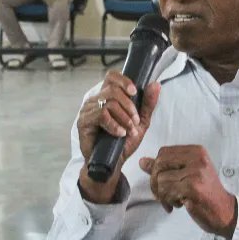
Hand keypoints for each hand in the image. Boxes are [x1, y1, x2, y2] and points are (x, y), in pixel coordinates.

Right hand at [77, 71, 160, 203]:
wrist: (112, 163)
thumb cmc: (123, 142)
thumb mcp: (140, 122)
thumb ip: (147, 104)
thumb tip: (155, 84)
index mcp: (107, 96)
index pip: (111, 77)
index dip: (123, 81)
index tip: (134, 91)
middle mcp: (95, 100)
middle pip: (113, 90)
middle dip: (129, 105)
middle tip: (135, 121)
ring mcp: (87, 110)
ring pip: (108, 103)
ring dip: (124, 117)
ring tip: (129, 130)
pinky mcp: (83, 122)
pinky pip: (101, 115)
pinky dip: (114, 125)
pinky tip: (119, 134)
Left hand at [139, 145, 237, 238]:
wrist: (224, 212)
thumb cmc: (204, 194)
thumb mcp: (186, 175)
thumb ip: (165, 167)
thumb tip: (142, 161)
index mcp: (196, 151)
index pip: (163, 153)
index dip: (156, 169)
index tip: (162, 183)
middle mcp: (197, 158)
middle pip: (159, 164)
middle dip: (155, 182)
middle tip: (162, 195)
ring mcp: (196, 172)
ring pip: (161, 180)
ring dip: (163, 195)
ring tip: (174, 201)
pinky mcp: (193, 187)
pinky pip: (166, 191)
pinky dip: (168, 201)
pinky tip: (178, 205)